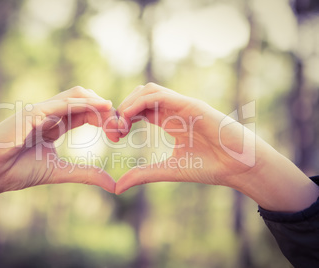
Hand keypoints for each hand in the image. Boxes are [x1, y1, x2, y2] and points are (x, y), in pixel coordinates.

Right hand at [0, 86, 119, 213]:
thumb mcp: (60, 172)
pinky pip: (59, 103)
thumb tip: (114, 185)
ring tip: (113, 111)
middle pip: (86, 101)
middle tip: (121, 125)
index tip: (121, 134)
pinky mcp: (30, 112)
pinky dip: (79, 103)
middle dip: (106, 110)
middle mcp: (51, 113)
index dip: (106, 119)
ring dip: (96, 101)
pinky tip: (98, 107)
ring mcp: (41, 110)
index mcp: (57, 124)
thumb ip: (87, 174)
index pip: (88, 114)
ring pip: (75, 95)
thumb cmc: (18, 170)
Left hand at [115, 83, 318, 211]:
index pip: (141, 110)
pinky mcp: (190, 105)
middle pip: (141, 96)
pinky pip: (160, 95)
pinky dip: (141, 101)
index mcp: (171, 121)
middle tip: (114, 128)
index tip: (115, 135)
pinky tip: (129, 116)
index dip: (124, 118)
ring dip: (130, 102)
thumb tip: (117, 187)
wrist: (238, 166)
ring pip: (148, 90)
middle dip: (123, 108)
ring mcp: (183, 105)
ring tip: (120, 122)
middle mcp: (175, 110)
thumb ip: (143, 174)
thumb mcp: (168, 170)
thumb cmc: (209, 167)